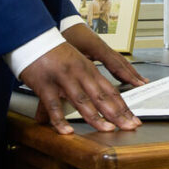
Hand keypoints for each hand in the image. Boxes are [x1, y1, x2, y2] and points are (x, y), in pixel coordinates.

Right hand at [19, 42, 141, 134]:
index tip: (134, 119)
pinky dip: (60, 120)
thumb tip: (90, 105)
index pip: (111, 91)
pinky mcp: (45, 85)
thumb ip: (84, 86)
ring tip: (108, 130)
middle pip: (102, 97)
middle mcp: (80, 74)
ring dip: (96, 117)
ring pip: (83, 101)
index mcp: (89, 70)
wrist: (34, 37)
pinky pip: (53, 106)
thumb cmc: (55, 52)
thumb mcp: (75, 65)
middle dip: (117, 113)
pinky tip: (67, 131)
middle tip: (130, 126)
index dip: (123, 106)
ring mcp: (64, 79)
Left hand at [63, 23, 147, 87]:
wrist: (63, 20)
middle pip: (122, 62)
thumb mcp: (67, 54)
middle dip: (133, 74)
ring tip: (139, 80)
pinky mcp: (98, 48)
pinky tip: (123, 74)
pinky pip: (114, 59)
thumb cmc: (64, 34)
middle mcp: (103, 46)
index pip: (116, 64)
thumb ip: (72, 70)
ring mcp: (102, 46)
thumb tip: (67, 90)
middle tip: (144, 83)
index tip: (137, 83)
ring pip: (120, 60)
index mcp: (97, 47)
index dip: (127, 75)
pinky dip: (121, 67)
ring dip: (130, 71)